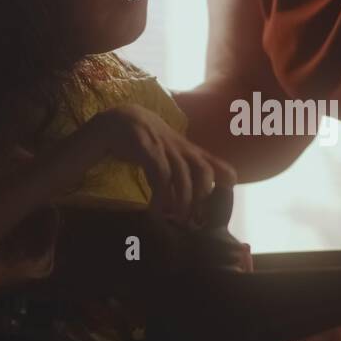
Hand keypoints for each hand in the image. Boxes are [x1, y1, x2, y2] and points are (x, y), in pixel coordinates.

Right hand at [85, 104, 235, 221]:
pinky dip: (159, 194)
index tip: (221, 205)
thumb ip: (182, 172)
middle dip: (202, 197)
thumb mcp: (169, 155)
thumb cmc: (146, 142)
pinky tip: (155, 210)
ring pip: (182, 174)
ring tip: (178, 220)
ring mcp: (163, 145)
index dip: (224, 181)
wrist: (116, 119)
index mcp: (189, 150)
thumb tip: (191, 202)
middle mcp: (180, 147)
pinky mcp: (145, 146)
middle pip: (203, 169)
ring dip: (182, 199)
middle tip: (196, 220)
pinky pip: (158, 172)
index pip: (216, 163)